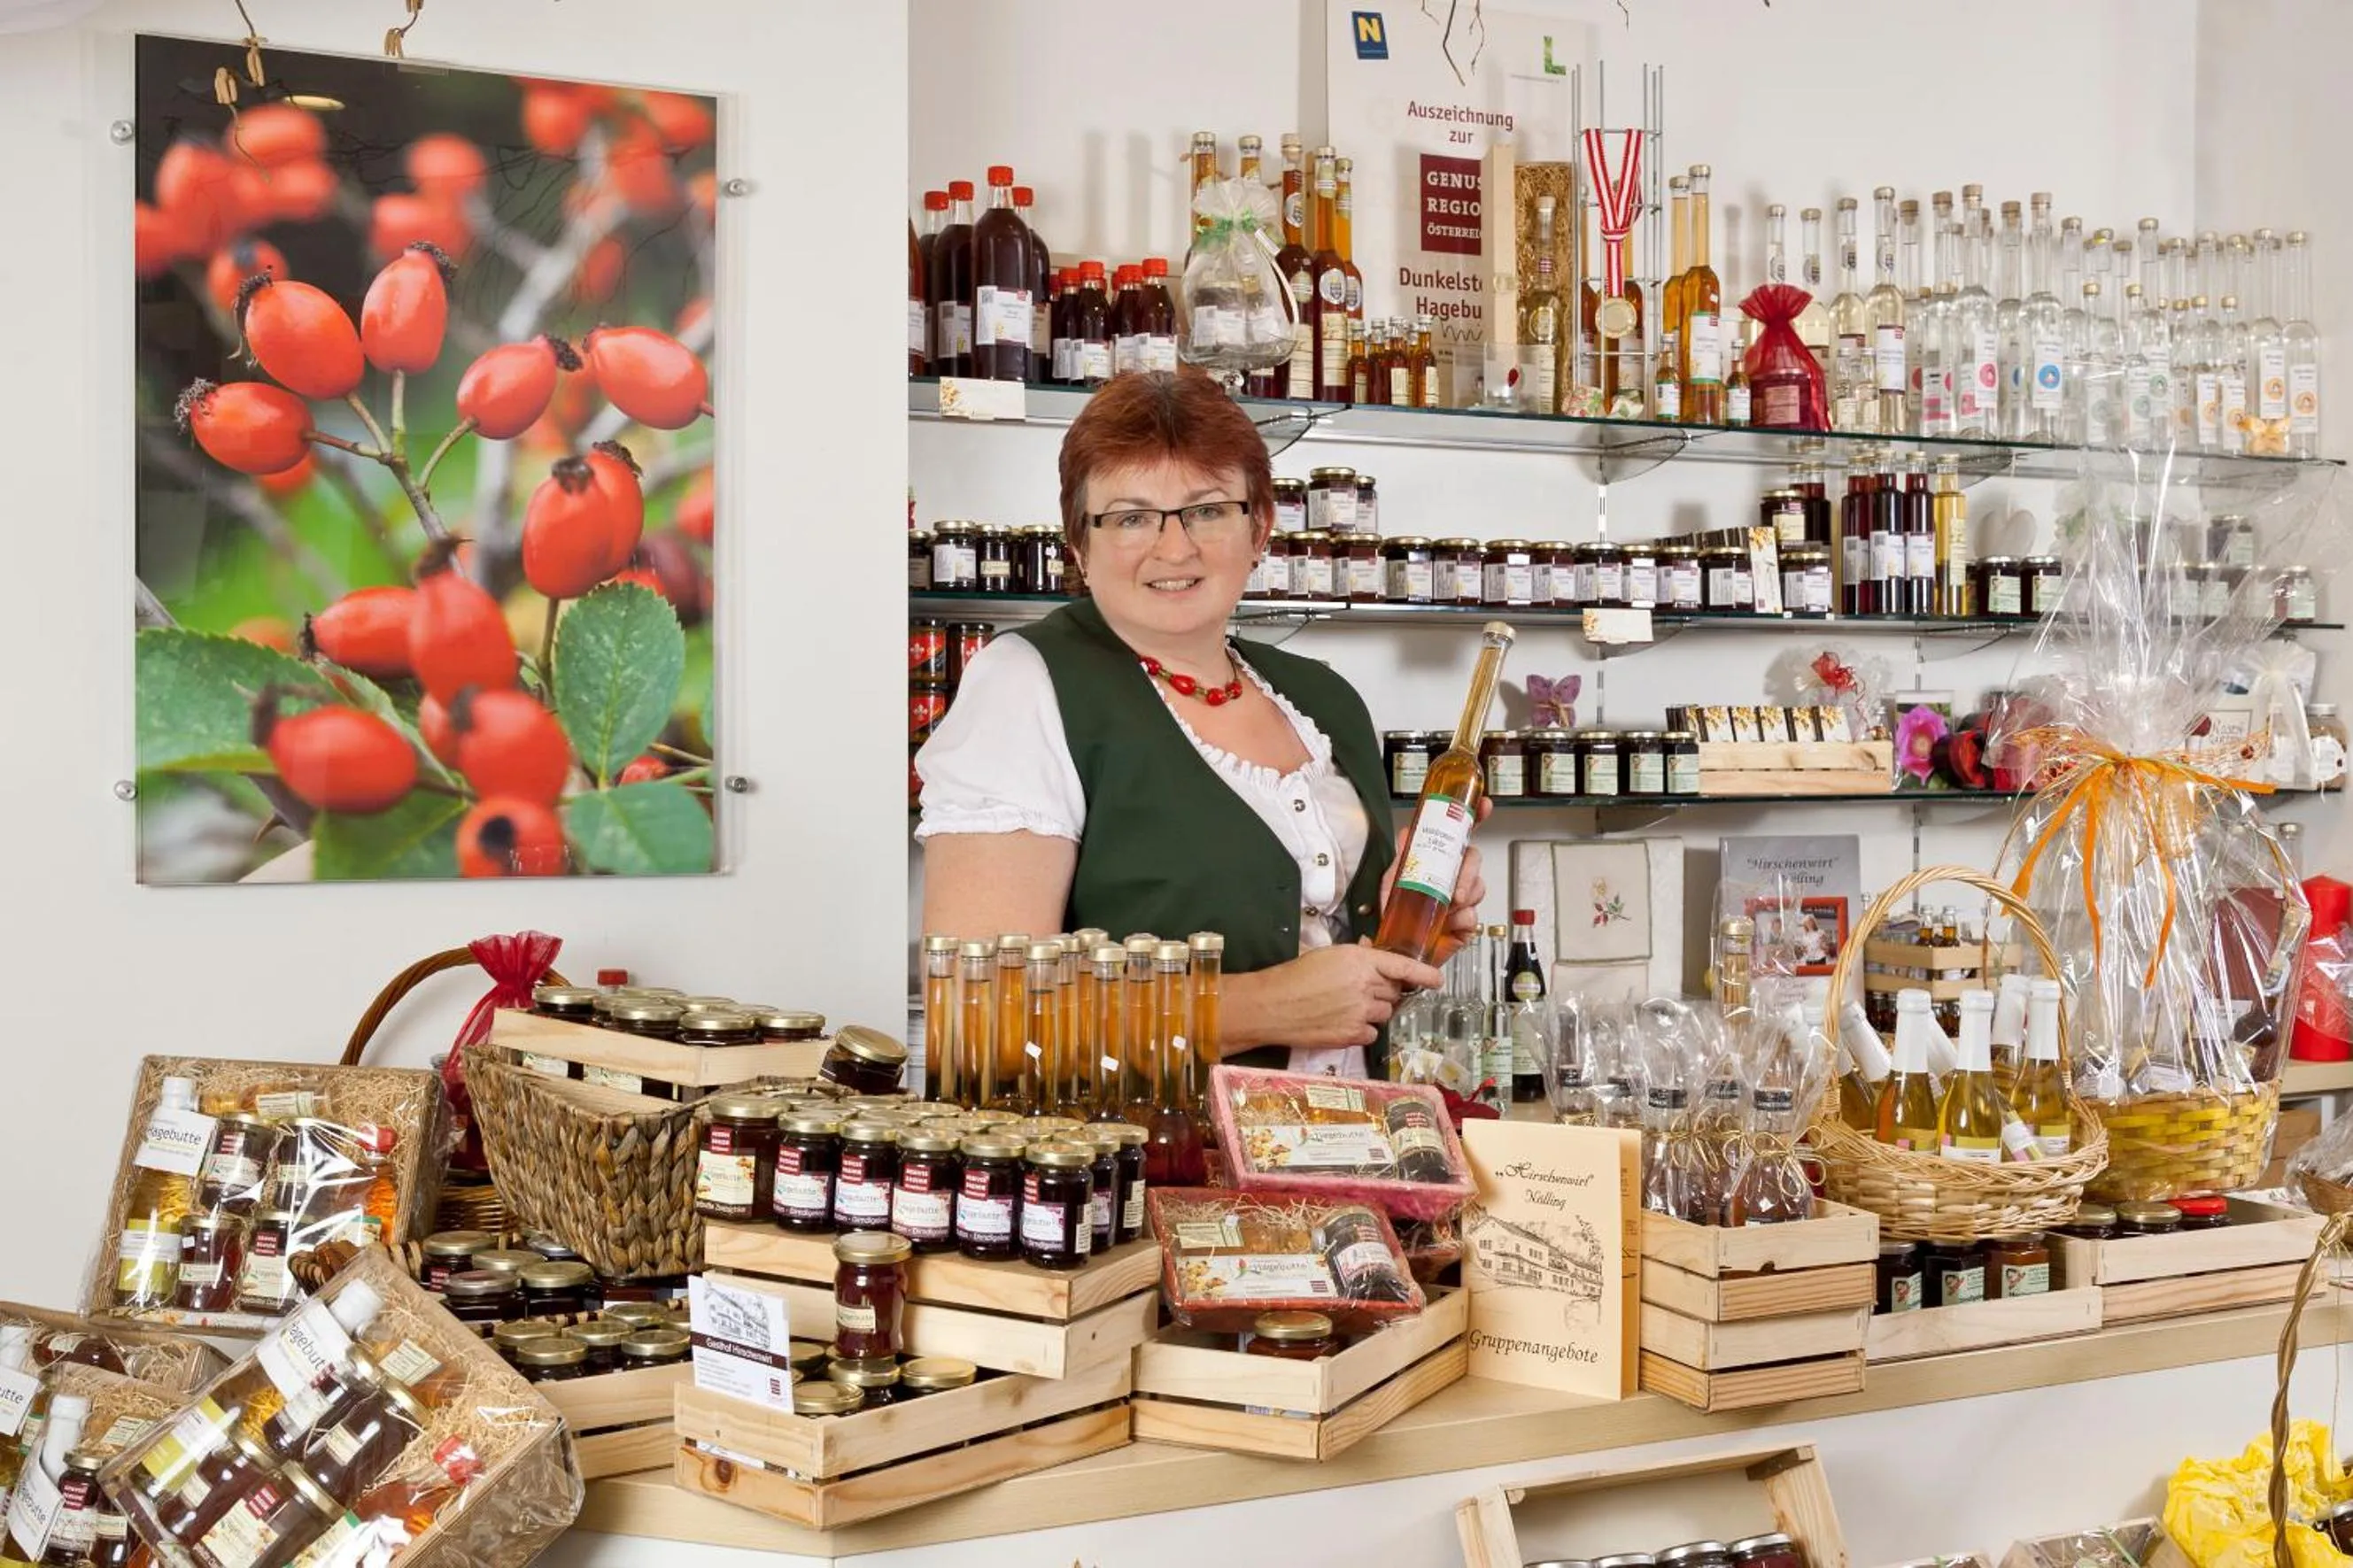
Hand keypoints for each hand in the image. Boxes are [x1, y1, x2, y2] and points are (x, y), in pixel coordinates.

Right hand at [1225, 942, 1447, 1049]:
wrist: (1272, 1005)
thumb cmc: (1295, 976)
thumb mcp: (1328, 955)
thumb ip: (1356, 956)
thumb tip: (1373, 953)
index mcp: (1360, 960)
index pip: (1403, 967)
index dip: (1424, 974)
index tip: (1438, 980)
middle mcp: (1365, 985)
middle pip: (1394, 992)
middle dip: (1383, 991)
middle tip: (1360, 990)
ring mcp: (1360, 1012)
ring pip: (1384, 1014)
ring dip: (1372, 1011)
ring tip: (1345, 1007)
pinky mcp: (1352, 1035)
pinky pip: (1372, 1034)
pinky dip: (1361, 1030)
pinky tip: (1341, 1023)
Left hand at [1379, 797, 1491, 966]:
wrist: (1395, 951)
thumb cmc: (1395, 915)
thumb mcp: (1393, 881)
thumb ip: (1403, 857)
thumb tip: (1408, 832)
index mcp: (1440, 862)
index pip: (1461, 835)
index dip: (1476, 817)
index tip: (1483, 806)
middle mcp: (1454, 878)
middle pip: (1474, 860)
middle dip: (1469, 871)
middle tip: (1456, 888)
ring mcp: (1462, 901)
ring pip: (1479, 888)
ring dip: (1465, 895)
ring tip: (1449, 906)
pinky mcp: (1465, 925)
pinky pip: (1473, 917)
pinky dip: (1462, 919)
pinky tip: (1449, 924)